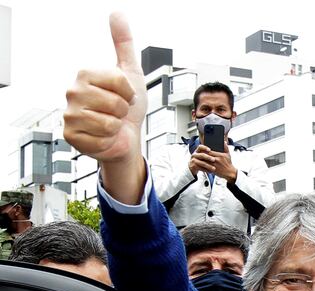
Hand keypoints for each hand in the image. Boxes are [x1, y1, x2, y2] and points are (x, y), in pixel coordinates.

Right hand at [62, 13, 146, 203]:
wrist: (125, 138)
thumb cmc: (127, 107)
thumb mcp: (130, 73)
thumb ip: (124, 44)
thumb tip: (117, 13)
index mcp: (85, 74)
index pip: (120, 81)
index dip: (130, 93)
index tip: (125, 96)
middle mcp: (72, 91)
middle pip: (115, 102)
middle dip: (123, 111)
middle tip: (117, 112)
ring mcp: (69, 114)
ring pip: (108, 121)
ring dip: (116, 126)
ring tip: (111, 124)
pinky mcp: (71, 135)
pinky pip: (101, 137)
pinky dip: (108, 139)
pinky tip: (103, 136)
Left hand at [190, 145, 237, 182]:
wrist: (230, 173)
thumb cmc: (228, 163)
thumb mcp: (228, 154)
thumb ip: (226, 147)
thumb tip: (223, 141)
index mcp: (220, 155)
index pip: (210, 151)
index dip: (205, 150)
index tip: (202, 150)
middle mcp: (217, 160)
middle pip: (206, 156)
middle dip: (202, 154)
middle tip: (198, 153)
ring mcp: (215, 165)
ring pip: (205, 161)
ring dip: (201, 160)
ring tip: (199, 158)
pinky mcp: (213, 170)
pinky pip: (206, 167)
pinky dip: (203, 165)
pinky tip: (201, 164)